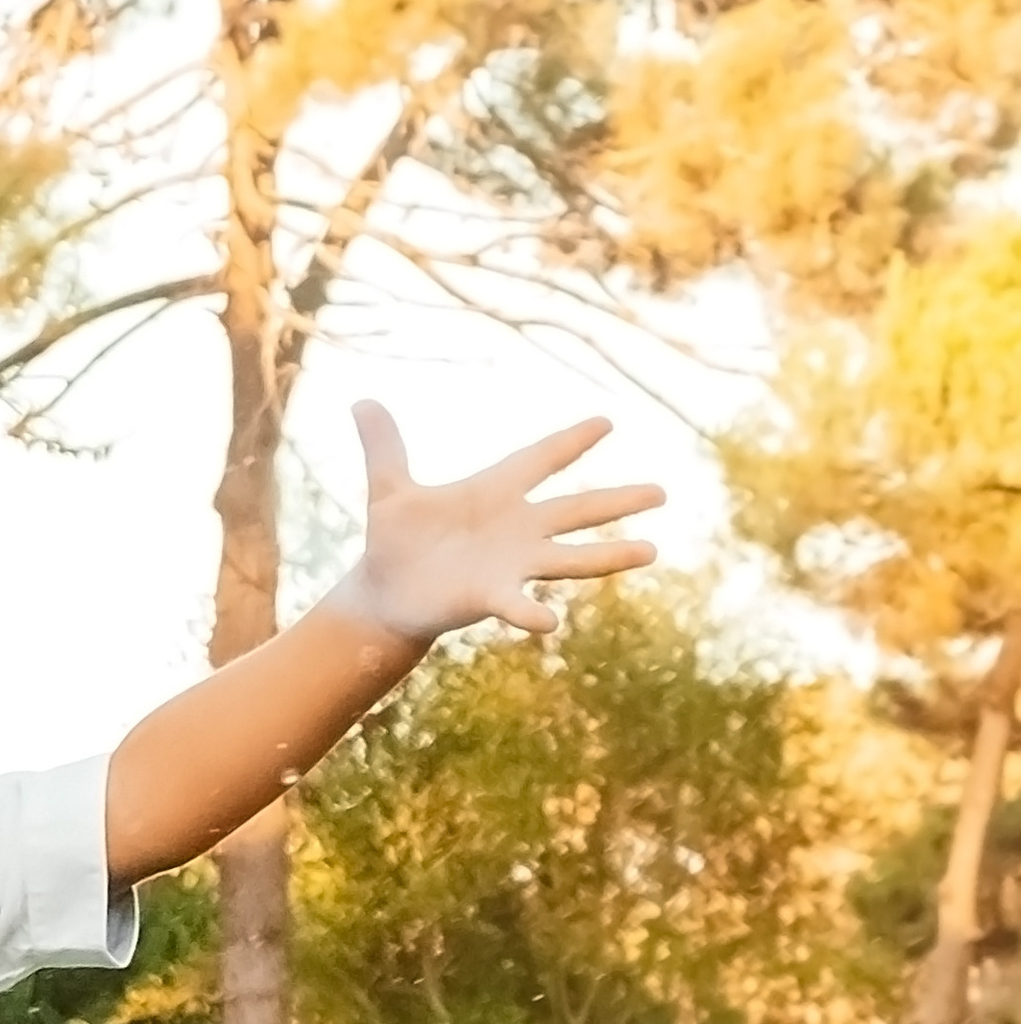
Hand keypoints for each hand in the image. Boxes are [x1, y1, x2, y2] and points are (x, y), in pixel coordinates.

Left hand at [331, 401, 663, 647]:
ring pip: (570, 558)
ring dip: (609, 555)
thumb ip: (384, 448)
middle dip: (617, 500)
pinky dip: (532, 612)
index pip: (539, 460)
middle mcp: (515, 528)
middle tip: (662, 492)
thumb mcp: (388, 490)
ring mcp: (510, 564)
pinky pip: (518, 604)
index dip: (570, 442)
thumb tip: (361, 402)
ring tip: (651, 551)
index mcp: (494, 492)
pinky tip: (550, 622)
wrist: (384, 592)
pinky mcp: (491, 596)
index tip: (606, 422)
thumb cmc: (395, 540)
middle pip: (575, 509)